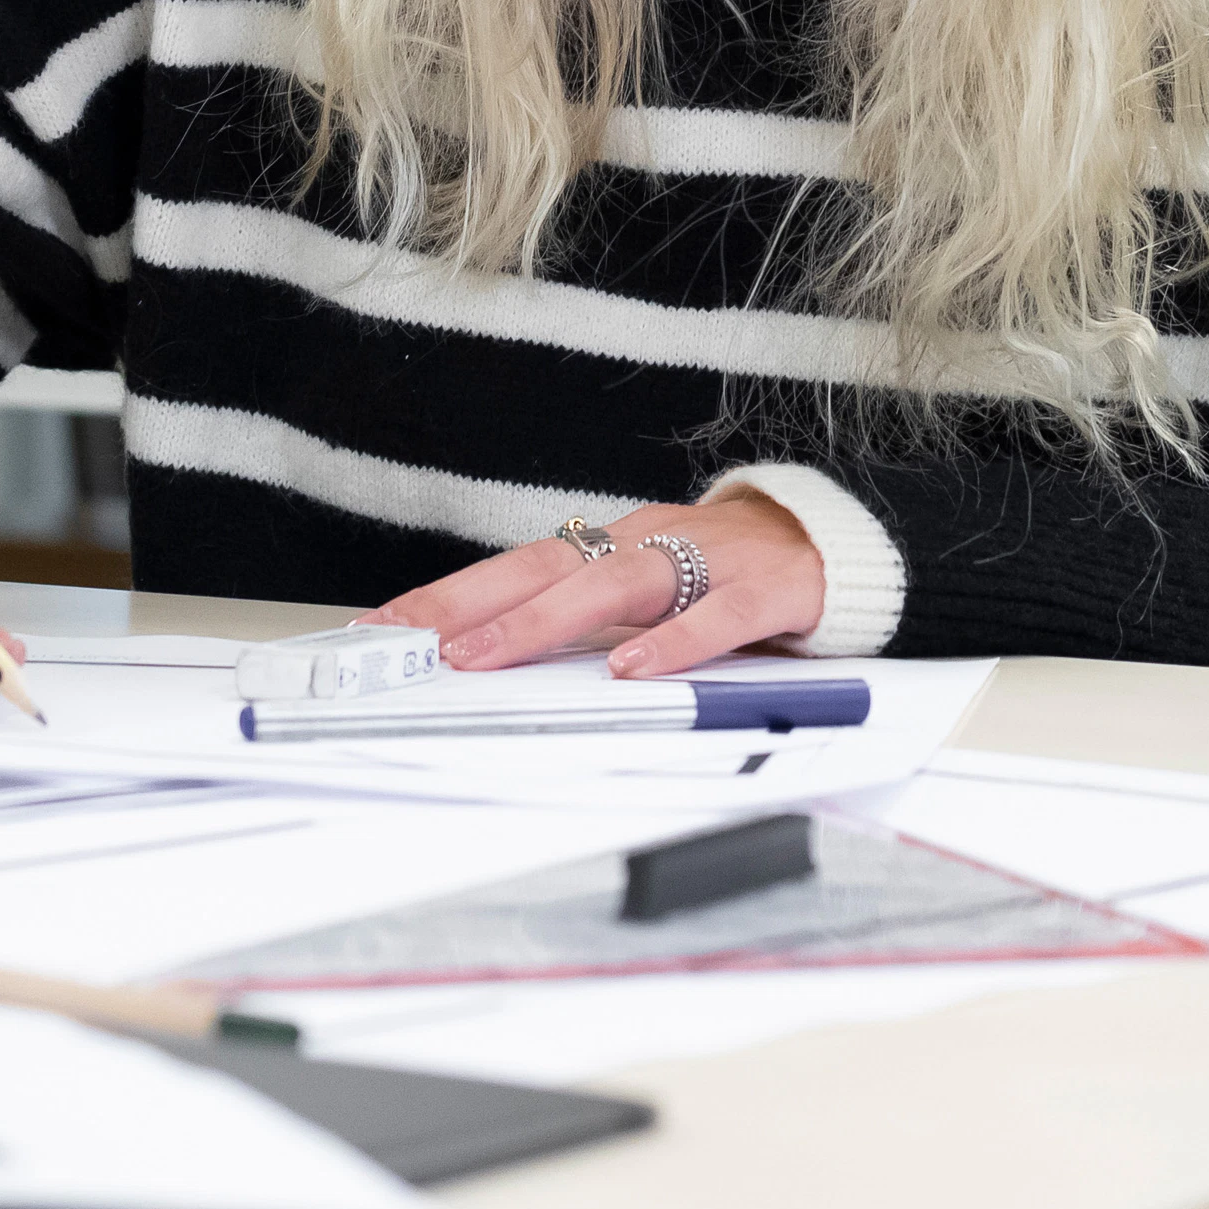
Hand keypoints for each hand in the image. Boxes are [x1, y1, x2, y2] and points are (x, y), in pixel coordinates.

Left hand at [377, 496, 824, 679]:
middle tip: (416, 642)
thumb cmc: (719, 569)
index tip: (385, 625)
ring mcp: (702, 562)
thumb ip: (580, 615)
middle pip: (546, 567)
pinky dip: (676, 641)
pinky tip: (638, 667)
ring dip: (546, 619)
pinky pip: (716, 615)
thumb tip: (491, 655)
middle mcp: (643, 543)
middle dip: (473, 604)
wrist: (824, 541)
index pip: (514, 565)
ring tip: (493, 653)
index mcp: (608, 544)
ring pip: (616, 583)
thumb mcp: (640, 585)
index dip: (449, 594)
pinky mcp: (762, 590)